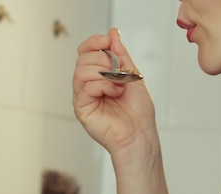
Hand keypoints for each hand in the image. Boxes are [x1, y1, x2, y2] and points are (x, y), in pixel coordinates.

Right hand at [73, 29, 156, 161]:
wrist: (140, 134)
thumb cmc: (138, 112)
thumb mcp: (133, 75)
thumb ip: (121, 55)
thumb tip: (112, 33)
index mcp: (98, 76)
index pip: (86, 52)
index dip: (94, 42)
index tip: (107, 41)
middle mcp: (88, 85)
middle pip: (82, 58)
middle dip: (103, 59)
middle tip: (119, 72)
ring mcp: (83, 97)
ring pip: (80, 70)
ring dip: (103, 72)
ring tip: (119, 84)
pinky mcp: (82, 108)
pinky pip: (84, 86)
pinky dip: (102, 85)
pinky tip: (115, 93)